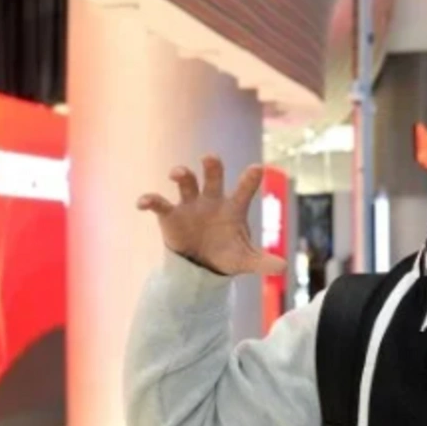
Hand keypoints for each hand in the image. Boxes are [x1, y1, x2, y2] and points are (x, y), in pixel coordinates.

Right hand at [137, 155, 285, 275]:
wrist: (201, 267)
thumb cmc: (227, 255)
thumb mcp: (246, 260)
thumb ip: (263, 262)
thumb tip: (283, 267)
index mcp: (233, 207)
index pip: (244, 189)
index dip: (250, 179)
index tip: (258, 168)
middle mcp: (211, 200)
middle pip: (212, 176)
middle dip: (211, 166)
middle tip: (210, 158)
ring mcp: (190, 204)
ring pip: (186, 182)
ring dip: (181, 174)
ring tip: (178, 174)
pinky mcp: (170, 214)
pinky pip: (158, 202)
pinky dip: (149, 200)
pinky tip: (142, 203)